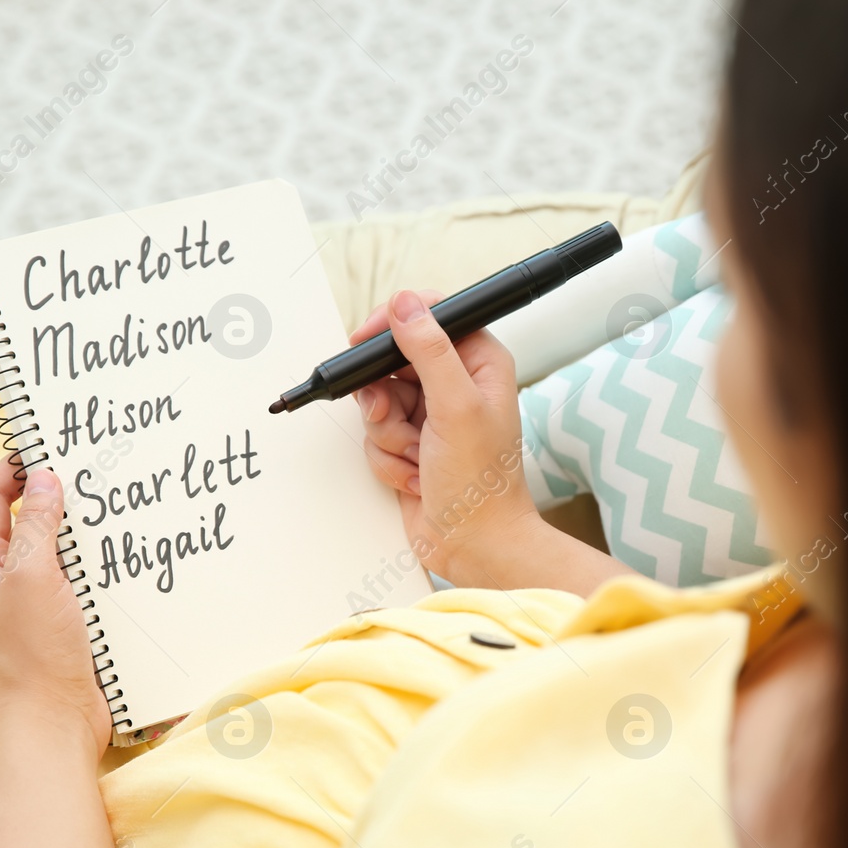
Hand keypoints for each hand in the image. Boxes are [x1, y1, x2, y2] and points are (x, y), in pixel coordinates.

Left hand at [0, 462, 110, 757]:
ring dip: (82, 530)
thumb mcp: (32, 578)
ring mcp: (33, 602)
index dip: (15, 466)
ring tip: (115, 506)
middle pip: (25, 519)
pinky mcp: (63, 623)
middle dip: (56, 493)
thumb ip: (35, 526)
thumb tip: (43, 479)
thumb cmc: (33, 654)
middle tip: (92, 470)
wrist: (54, 723)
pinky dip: (99, 565)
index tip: (50, 443)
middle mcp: (3, 580)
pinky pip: (80, 581)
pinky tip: (126, 555)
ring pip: (57, 550)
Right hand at [356, 289, 544, 585]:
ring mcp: (430, 416)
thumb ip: (429, 351)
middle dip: (387, 399)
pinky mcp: (410, 444)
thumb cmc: (480, 483)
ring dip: (389, 435)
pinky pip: (375, 436)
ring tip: (418, 457)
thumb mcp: (455, 407)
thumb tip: (404, 304)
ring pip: (378, 401)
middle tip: (395, 418)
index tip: (367, 340)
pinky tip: (416, 477)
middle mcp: (455, 384)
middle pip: (392, 361)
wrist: (472, 544)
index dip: (394, 325)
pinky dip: (388, 459)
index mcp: (479, 362)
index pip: (430, 316)